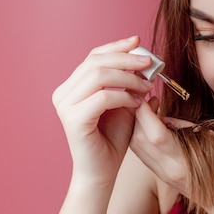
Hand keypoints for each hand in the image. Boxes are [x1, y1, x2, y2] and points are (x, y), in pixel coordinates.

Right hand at [51, 36, 153, 186]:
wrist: (102, 172)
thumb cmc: (112, 139)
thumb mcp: (125, 103)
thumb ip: (130, 82)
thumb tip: (144, 59)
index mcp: (71, 87)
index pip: (93, 57)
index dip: (117, 46)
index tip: (139, 41)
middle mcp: (63, 93)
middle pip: (96, 62)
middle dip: (126, 58)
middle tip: (149, 63)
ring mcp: (65, 106)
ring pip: (99, 76)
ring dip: (128, 77)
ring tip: (147, 86)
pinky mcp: (73, 119)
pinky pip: (103, 97)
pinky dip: (125, 96)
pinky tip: (137, 103)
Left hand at [131, 99, 213, 213]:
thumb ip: (189, 129)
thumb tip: (167, 119)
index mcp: (184, 161)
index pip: (154, 134)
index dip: (146, 113)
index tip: (148, 96)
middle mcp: (168, 169)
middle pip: (138, 140)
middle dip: (138, 115)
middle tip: (150, 100)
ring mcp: (163, 175)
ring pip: (136, 147)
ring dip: (137, 126)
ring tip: (151, 110)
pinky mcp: (162, 177)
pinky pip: (143, 154)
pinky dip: (141, 136)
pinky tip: (153, 126)